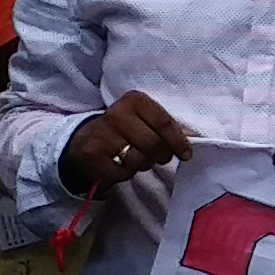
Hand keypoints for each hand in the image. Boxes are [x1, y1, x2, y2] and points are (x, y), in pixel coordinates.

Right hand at [60, 92, 190, 197]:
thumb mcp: (144, 119)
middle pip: (154, 144)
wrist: (82, 142)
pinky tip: (119, 165)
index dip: (178, 141)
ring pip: (139, 160)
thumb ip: (167, 126)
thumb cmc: (123, 130)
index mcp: (133, 100)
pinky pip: (122, 173)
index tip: (186, 153)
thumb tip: (192, 138)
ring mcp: (101, 136)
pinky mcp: (92, 157)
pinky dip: (126, 174)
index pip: (164, 122)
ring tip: (135, 157)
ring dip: (143, 164)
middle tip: (160, 157)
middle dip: (161, 155)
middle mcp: (115, 114)